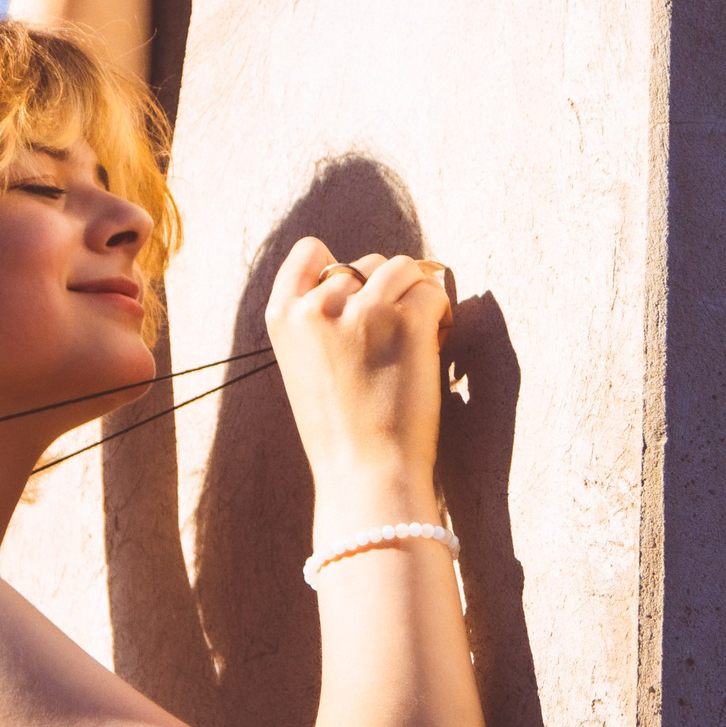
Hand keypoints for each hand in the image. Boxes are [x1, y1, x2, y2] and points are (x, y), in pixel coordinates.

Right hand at [266, 240, 452, 489]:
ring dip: (417, 295)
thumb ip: (320, 322)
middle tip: (396, 334)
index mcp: (284, 318)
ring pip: (403, 269)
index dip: (342, 268)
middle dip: (387, 291)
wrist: (365, 474)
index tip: (360, 295)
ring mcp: (364, 311)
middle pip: (365, 262)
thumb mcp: (305, 367)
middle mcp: (319, 307)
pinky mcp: (407, 322)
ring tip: (420, 334)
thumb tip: (363, 279)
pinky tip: (435, 343)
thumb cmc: (340, 431)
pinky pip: (432, 292)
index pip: (310, 252)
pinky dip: (441, 313)